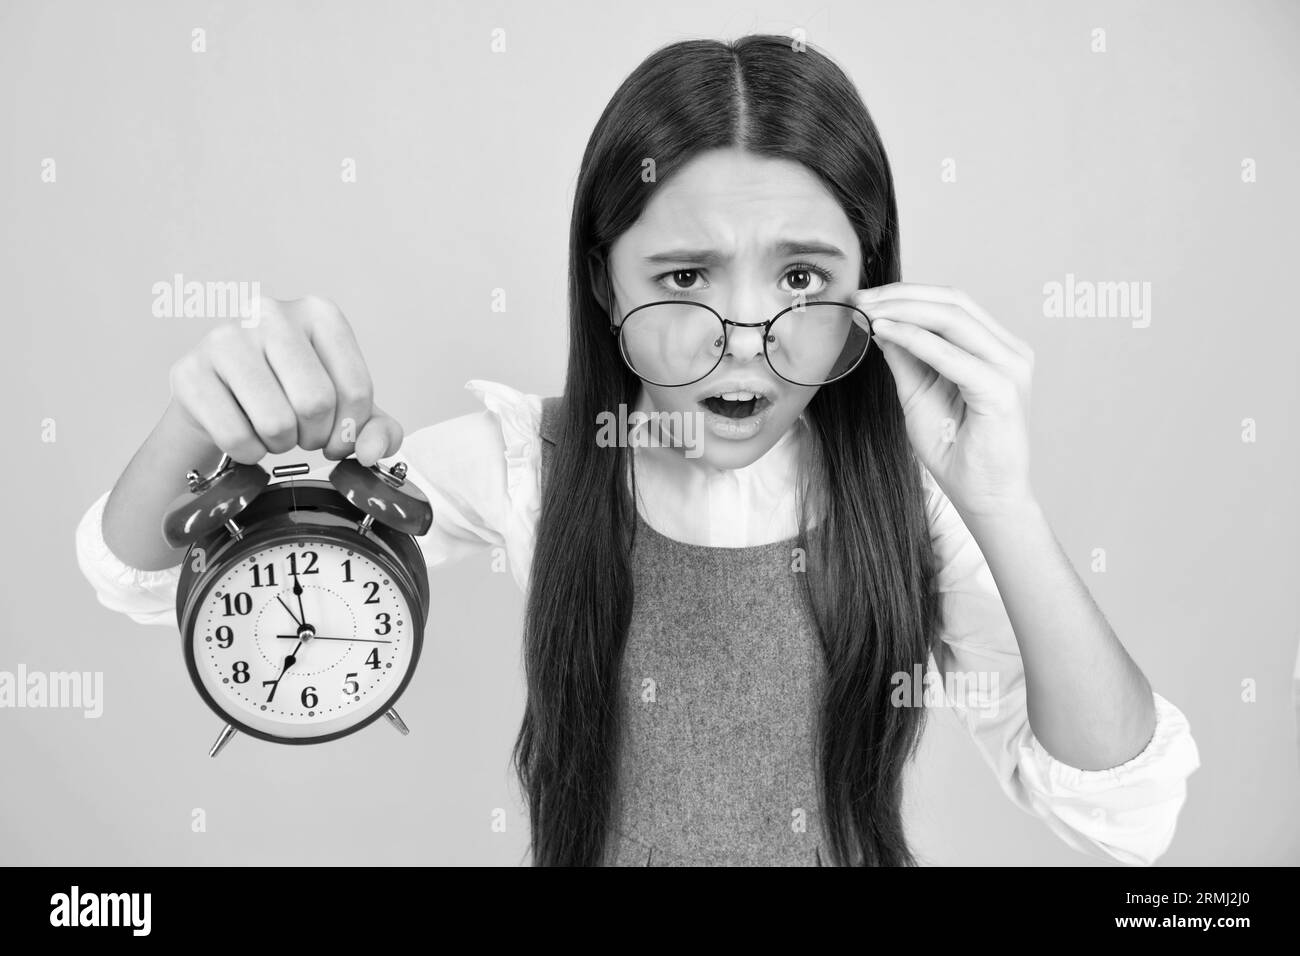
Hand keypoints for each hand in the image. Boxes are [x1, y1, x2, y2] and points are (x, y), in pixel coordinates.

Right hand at [166, 295, 402, 465]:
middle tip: (302, 435)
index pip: (356, 390)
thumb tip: (372, 451)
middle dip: (314, 437)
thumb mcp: (344, 408)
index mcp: (319, 313)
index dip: (351, 430)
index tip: (336, 437)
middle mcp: (270, 313)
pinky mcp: (189, 371)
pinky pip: (236, 437)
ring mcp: (225, 337)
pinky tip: (245, 435)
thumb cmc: (288, 396)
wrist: (220, 400)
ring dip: (281, 445)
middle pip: (316, 403)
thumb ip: (379, 430)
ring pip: (276, 422)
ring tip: (273, 433)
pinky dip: (248, 452)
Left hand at [852, 283, 1035, 518]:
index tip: (864, 297)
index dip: (906, 294)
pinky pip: (953, 355)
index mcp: (996, 349)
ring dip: (904, 310)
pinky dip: (916, 339)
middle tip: (860, 298)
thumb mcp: (919, 395)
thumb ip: (907, 358)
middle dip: (901, 295)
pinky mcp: (1001, 390)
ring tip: (868, 311)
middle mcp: (1009, 352)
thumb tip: (882, 323)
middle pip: (954, 303)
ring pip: (954, 319)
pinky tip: (887, 334)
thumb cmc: (956, 451)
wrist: (982, 498)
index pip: (952, 305)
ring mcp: (1010, 368)